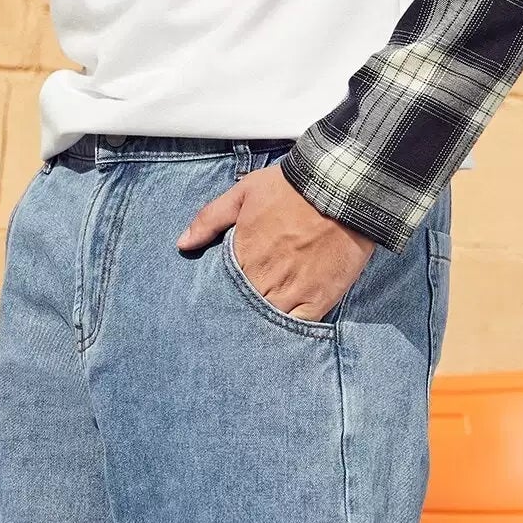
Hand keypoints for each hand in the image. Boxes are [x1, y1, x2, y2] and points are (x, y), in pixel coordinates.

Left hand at [177, 164, 373, 321]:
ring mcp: (292, 292)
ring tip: (255, 332)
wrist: (340, 189)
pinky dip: (289, 332)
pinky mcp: (318, 300)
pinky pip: (298, 328)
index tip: (215, 306)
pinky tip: (281, 332)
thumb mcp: (244, 193)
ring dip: (260, 327)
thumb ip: (210, 218)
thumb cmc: (291, 189)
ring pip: (267, 323)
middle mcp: (265, 279)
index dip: (219, 299)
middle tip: (233, 325)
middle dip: (237, 316)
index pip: (222, 290)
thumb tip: (183, 243)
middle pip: (243, 311)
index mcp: (243, 256)